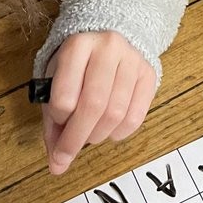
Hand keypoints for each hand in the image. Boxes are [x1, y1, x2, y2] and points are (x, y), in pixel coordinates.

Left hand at [41, 32, 156, 175]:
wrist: (110, 36)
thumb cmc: (77, 66)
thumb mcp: (56, 82)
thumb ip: (53, 123)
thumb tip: (57, 166)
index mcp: (77, 46)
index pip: (65, 95)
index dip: (58, 118)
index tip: (57, 122)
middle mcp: (107, 47)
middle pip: (93, 105)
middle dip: (77, 138)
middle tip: (67, 155)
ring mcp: (132, 59)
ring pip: (116, 113)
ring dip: (98, 135)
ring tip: (90, 133)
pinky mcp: (149, 73)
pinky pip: (137, 115)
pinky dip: (120, 133)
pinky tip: (110, 129)